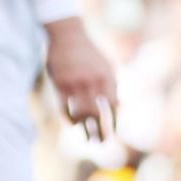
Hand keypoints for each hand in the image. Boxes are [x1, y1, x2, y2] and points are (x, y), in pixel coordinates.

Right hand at [44, 18, 117, 140]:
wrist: (68, 36)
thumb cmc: (89, 53)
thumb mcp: (106, 66)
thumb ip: (113, 86)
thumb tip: (120, 107)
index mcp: (107, 77)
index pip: (113, 107)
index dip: (115, 122)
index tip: (115, 134)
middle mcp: (92, 82)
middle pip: (97, 115)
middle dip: (101, 132)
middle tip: (102, 143)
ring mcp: (75, 85)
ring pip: (81, 115)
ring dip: (85, 130)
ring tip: (89, 139)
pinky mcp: (60, 86)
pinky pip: (65, 109)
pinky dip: (70, 120)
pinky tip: (74, 125)